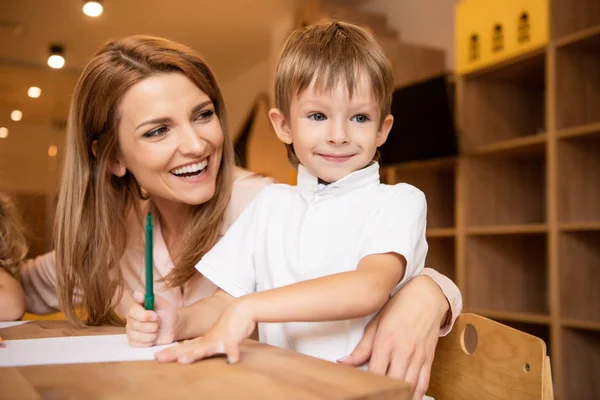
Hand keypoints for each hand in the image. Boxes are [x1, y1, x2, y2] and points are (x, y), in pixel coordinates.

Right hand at [126, 291, 178, 346]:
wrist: (173, 327)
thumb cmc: (167, 313)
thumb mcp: (163, 304)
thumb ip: (152, 298)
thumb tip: (137, 293)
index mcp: (136, 307)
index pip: (133, 311)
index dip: (145, 315)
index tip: (155, 316)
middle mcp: (131, 318)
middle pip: (136, 325)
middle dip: (152, 326)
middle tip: (158, 323)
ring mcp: (131, 330)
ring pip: (138, 336)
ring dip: (152, 334)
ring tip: (156, 330)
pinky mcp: (133, 342)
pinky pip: (138, 344)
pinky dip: (149, 342)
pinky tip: (153, 337)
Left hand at [155, 300, 255, 363]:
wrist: (240, 310)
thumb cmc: (227, 325)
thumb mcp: (210, 336)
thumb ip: (198, 342)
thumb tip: (184, 346)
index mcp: (202, 341)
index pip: (183, 347)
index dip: (170, 352)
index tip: (156, 356)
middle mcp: (207, 341)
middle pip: (188, 349)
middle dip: (174, 354)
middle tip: (159, 358)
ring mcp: (218, 340)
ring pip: (204, 348)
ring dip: (194, 354)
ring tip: (183, 360)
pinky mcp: (231, 340)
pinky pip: (232, 348)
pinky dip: (233, 354)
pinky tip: (232, 361)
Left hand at [337, 276, 448, 399]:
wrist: (425, 296)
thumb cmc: (398, 307)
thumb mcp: (376, 323)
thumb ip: (361, 347)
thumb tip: (343, 362)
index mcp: (386, 340)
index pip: (376, 372)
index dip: (369, 384)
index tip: (363, 389)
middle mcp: (403, 350)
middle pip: (393, 382)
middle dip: (385, 392)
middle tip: (376, 395)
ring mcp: (418, 355)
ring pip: (410, 386)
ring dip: (401, 395)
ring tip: (391, 397)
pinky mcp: (429, 358)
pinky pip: (424, 383)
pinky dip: (416, 394)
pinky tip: (408, 397)